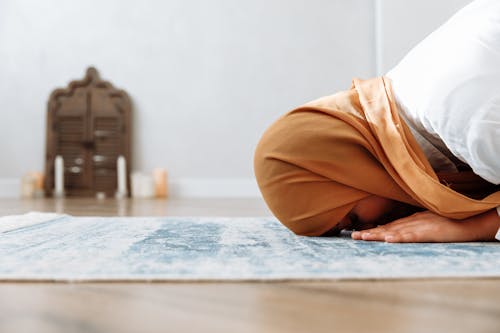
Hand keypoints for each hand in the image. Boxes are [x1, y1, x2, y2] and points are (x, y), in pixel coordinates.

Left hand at [351, 210, 499, 242]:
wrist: (468, 219)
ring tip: (363, 238)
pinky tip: (388, 239)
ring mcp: (419, 226)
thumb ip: (414, 226)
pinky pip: (411, 235)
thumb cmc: (449, 221)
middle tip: (353, 237)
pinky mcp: (428, 231)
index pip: (389, 226)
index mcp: (411, 221)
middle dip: (369, 232)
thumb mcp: (427, 222)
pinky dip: (398, 237)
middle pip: (387, 228)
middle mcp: (412, 222)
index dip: (373, 230)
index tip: (359, 234)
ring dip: (377, 234)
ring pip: (394, 231)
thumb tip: (399, 232)